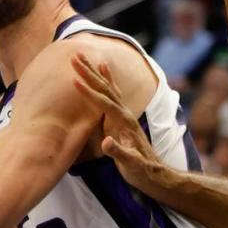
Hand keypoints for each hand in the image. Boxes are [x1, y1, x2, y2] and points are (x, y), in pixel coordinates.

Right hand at [71, 53, 162, 190]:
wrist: (154, 172)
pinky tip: (103, 66)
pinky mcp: (121, 116)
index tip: (74, 80)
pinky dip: (106, 78)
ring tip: (83, 56)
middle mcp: (124, 113)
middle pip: (105, 88)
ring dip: (94, 71)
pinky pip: (112, 91)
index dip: (89, 93)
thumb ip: (118, 152)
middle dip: (89, 72)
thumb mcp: (130, 164)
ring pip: (107, 86)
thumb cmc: (140, 169)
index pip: (104, 103)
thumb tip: (107, 142)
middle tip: (74, 57)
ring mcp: (123, 113)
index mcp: (124, 122)